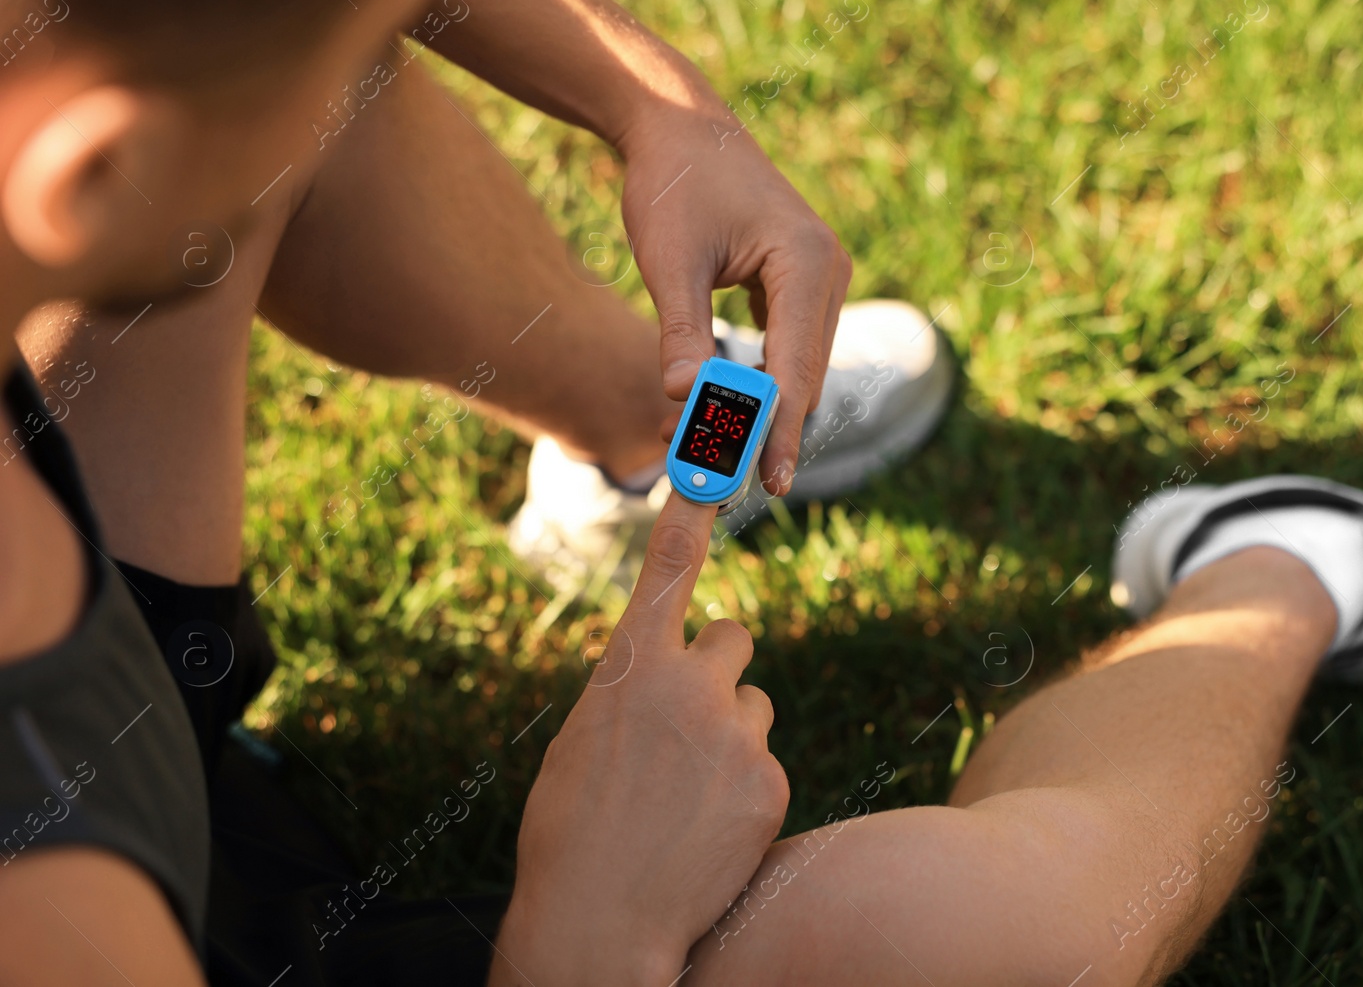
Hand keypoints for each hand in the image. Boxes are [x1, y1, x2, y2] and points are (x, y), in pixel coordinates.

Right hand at [491, 494, 787, 986]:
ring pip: (754, 707)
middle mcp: (690, 685)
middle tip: (688, 726)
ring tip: (686, 798)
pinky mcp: (769, 782)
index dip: (694, 509)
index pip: (669, 568)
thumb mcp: (582, 742)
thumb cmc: (570, 834)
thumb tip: (664, 681)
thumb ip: (631, 694)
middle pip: (735, 639)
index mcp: (630, 668)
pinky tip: (707, 833)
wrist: (599, 924)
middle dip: (718, 672)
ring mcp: (737, 733)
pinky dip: (743, 791)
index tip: (716, 460)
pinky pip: (764, 764)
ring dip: (731, 736)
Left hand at [618, 102, 852, 495]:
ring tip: (721, 458)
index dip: (782, 431)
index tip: (771, 484)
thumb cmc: (672, 185)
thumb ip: (681, 330)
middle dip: (771, 431)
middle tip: (732, 485)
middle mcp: (828, 270)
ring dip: (765, 411)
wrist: (679, 128)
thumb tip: (681, 397)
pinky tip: (729, 413)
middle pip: (806, 374)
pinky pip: (792, 346)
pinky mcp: (804, 281)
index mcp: (806, 262)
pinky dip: (764, 382)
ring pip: (801, 366)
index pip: (797, 367)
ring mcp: (822, 276)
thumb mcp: (669, 260)